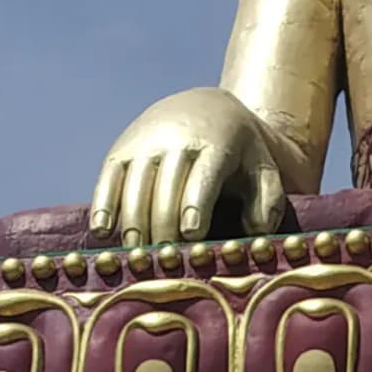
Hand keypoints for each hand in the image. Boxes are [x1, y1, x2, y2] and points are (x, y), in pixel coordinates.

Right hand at [92, 87, 295, 243]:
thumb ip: (268, 202)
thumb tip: (255, 233)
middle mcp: (175, 138)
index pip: (202, 177)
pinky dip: (103, 205)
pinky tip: (103, 233)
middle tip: (166, 262)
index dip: (195, 205)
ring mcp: (144, 142)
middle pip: (164, 189)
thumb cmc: (240, 154)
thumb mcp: (264, 170)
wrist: (207, 108)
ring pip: (133, 186)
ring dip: (133, 224)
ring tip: (139, 258)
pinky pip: (108, 179)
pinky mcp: (121, 149)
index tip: (192, 234)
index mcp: (216, 142)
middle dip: (163, 228)